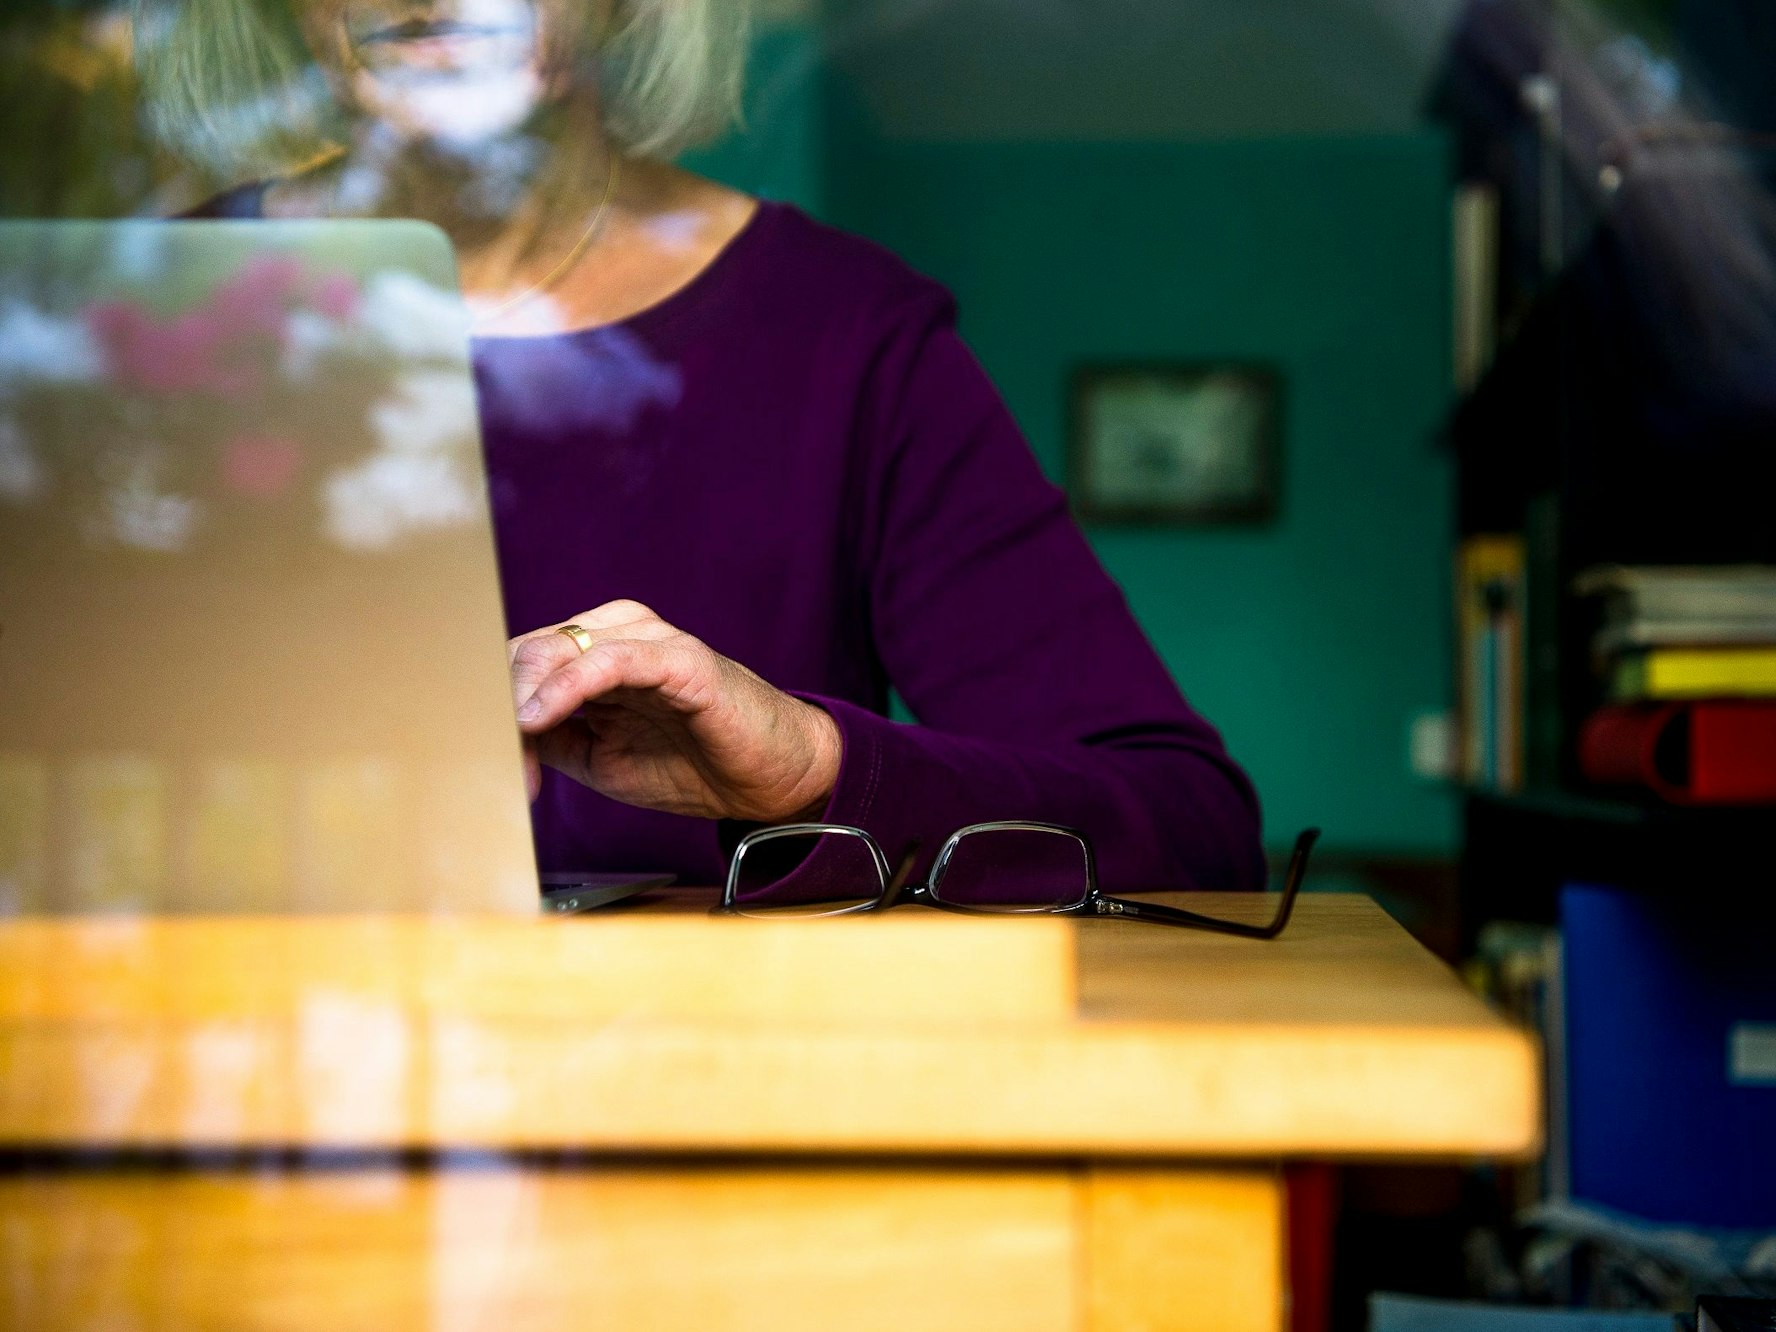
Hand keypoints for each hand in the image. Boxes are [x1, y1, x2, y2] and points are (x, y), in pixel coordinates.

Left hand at [508, 601, 842, 822]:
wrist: (770, 778)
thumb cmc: (691, 762)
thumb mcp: (597, 757)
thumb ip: (548, 738)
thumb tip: (488, 740)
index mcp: (592, 649)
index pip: (516, 660)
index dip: (488, 707)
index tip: (479, 763)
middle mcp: (615, 631)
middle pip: (526, 651)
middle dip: (498, 710)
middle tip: (493, 767)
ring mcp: (648, 639)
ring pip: (557, 649)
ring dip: (521, 702)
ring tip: (511, 748)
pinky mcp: (680, 658)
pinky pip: (608, 660)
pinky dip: (564, 689)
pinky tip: (536, 717)